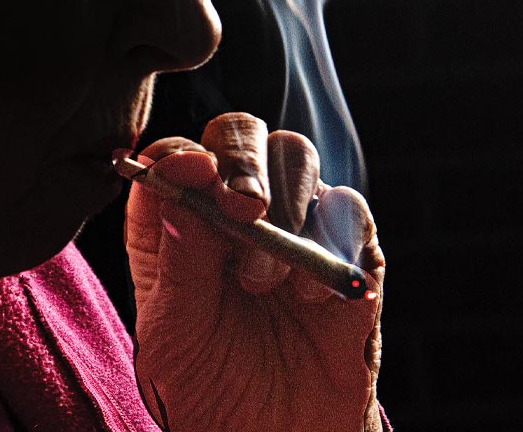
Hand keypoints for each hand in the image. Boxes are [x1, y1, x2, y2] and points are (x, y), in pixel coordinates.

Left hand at [126, 113, 384, 431]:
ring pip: (296, 156)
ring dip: (283, 206)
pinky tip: (308, 296)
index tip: (187, 173)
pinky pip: (348, 210)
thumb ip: (178, 257)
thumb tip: (179, 175)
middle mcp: (234, 210)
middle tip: (244, 207)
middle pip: (240, 134)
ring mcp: (292, 223)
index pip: (177, 156)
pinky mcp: (346, 250)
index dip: (180, 155)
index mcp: (176, 223)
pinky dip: (330, 240)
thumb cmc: (208, 387)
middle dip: (242, 160)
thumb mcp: (174, 333)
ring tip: (262, 282)